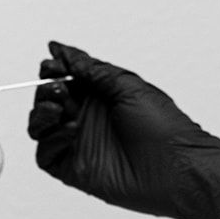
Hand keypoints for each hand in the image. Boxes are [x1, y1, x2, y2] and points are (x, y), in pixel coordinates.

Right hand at [27, 41, 219, 218]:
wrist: (177, 167)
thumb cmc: (163, 126)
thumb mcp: (126, 85)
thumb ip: (90, 68)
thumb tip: (59, 49)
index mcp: (100, 96)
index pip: (63, 79)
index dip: (52, 71)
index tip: (49, 65)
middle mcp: (87, 119)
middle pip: (47, 101)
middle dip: (46, 90)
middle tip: (58, 87)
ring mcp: (79, 144)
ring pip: (41, 127)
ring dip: (41, 113)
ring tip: (59, 107)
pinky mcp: (74, 169)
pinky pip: (46, 154)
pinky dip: (50, 140)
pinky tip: (70, 129)